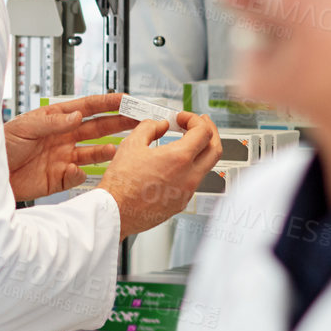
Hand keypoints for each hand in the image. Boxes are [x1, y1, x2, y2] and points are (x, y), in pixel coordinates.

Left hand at [4, 95, 132, 201]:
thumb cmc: (0, 146)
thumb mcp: (24, 127)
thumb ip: (52, 121)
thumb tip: (77, 115)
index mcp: (55, 120)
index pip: (87, 108)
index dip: (108, 103)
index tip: (126, 99)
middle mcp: (63, 138)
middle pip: (98, 128)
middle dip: (119, 123)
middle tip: (138, 120)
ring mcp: (63, 158)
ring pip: (94, 152)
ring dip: (109, 149)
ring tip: (123, 147)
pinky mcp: (59, 179)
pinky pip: (78, 176)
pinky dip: (81, 173)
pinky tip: (76, 170)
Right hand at [100, 111, 221, 235]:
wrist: (115, 212)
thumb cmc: (121, 184)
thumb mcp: (131, 144)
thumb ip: (150, 128)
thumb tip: (160, 125)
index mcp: (179, 159)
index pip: (203, 132)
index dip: (195, 120)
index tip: (183, 119)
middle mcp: (189, 177)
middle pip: (215, 149)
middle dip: (210, 132)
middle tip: (200, 124)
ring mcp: (187, 192)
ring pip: (205, 167)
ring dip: (200, 151)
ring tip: (186, 143)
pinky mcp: (180, 203)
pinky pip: (193, 182)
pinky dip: (189, 168)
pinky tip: (174, 165)